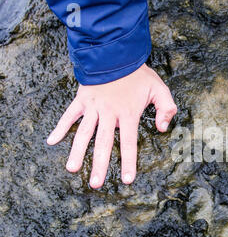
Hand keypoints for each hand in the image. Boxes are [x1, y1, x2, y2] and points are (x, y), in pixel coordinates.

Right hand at [46, 64, 176, 188]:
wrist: (116, 52)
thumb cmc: (139, 74)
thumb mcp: (160, 88)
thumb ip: (166, 108)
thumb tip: (163, 129)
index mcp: (128, 113)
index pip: (129, 143)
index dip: (129, 162)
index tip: (127, 180)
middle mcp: (109, 113)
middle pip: (103, 144)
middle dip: (100, 165)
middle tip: (95, 184)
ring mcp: (93, 106)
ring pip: (84, 133)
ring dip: (77, 152)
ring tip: (72, 169)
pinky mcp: (82, 99)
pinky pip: (69, 115)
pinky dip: (60, 127)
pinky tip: (51, 141)